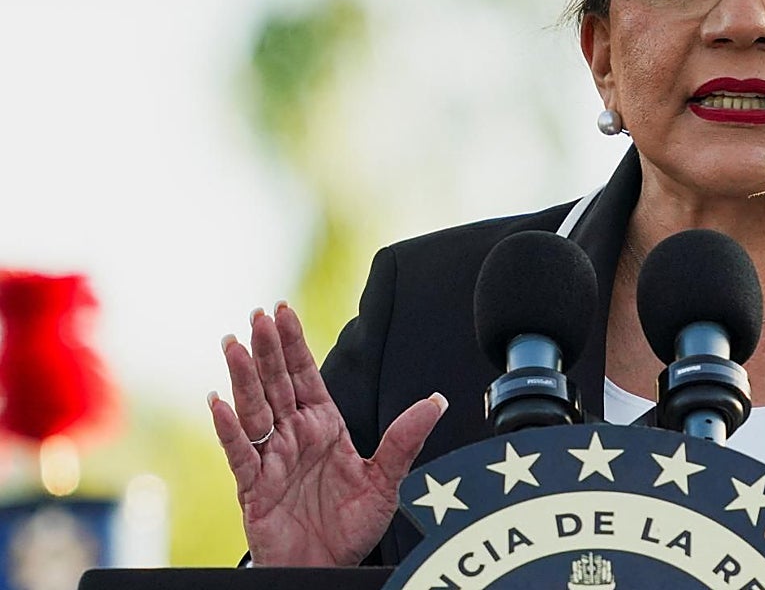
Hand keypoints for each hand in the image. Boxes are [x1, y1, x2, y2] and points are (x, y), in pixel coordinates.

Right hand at [209, 301, 446, 565]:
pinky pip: (239, 454)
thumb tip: (438, 400)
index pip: (305, 375)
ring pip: (254, 410)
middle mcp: (294, 435)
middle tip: (258, 314)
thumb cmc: (351, 526)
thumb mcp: (387, 480)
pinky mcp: (254, 488)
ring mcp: (271, 459)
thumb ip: (406, 439)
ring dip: (242, 378)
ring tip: (233, 345)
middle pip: (277, 383)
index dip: (293, 343)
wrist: (328, 568)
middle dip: (267, 349)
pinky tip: (217, 404)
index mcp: (323, 425)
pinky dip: (227, 429)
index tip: (282, 310)